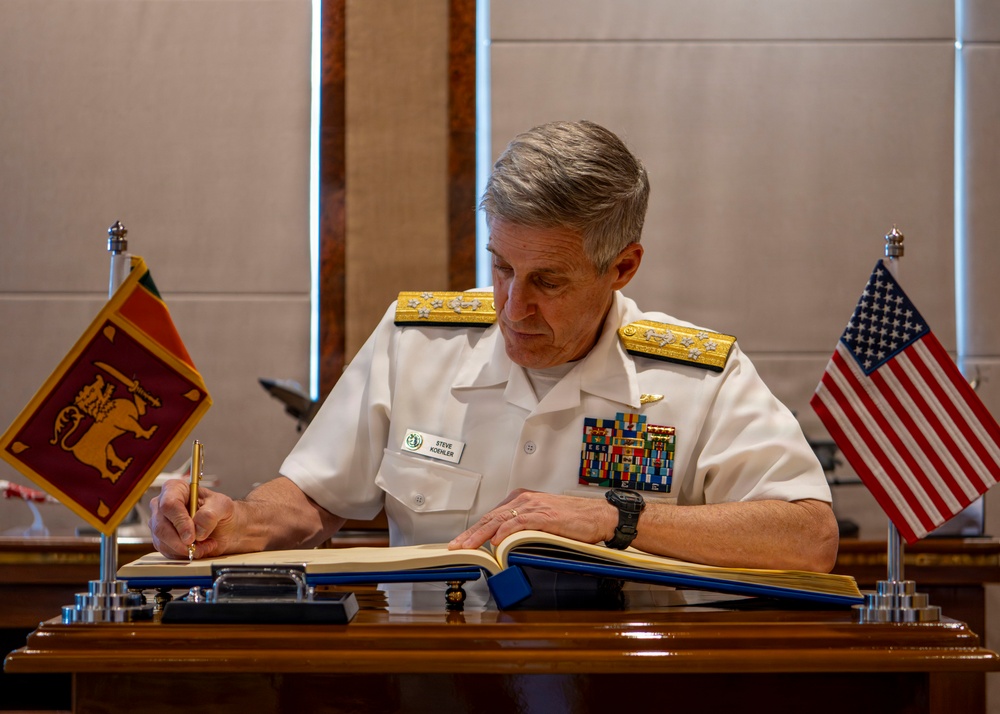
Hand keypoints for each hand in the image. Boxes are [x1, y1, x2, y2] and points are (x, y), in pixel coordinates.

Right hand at [149, 478, 236, 558]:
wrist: (224, 526)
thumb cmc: (220, 510)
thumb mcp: (223, 506)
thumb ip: (211, 514)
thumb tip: (197, 528)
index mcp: (175, 489)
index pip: (169, 504)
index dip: (179, 521)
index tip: (191, 536)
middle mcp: (162, 505)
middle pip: (161, 526)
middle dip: (181, 541)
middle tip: (199, 546)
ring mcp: (159, 523)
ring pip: (162, 541)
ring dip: (185, 549)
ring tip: (205, 546)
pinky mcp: (161, 540)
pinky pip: (166, 551)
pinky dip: (183, 554)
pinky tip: (199, 549)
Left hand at [447, 489, 616, 549]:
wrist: (598, 516)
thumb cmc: (575, 522)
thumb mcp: (543, 522)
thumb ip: (523, 529)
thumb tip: (504, 544)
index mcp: (523, 500)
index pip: (492, 516)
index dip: (475, 530)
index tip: (462, 541)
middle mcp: (525, 500)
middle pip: (491, 518)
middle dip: (471, 533)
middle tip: (456, 546)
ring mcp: (534, 507)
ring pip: (500, 520)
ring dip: (481, 535)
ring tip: (468, 546)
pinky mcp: (544, 516)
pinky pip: (519, 523)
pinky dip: (505, 532)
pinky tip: (496, 541)